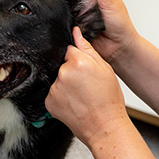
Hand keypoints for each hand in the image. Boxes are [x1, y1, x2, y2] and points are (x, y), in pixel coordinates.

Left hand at [45, 27, 128, 145]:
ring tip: (81, 95)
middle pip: (63, 64)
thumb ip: (88, 49)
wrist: (104, 126)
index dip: (79, 59)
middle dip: (72, 71)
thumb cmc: (109, 100)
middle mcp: (63, 74)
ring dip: (66, 83)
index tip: (85, 70)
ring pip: (57, 78)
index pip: (70, 50)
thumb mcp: (105, 69)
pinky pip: (53, 92)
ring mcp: (54, 89)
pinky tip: (74, 101)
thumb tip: (76, 32)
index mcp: (78, 62)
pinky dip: (61, 95)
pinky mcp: (49, 101)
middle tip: (86, 84)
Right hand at [65, 0, 139, 63]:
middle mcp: (90, 3)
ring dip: (67, 5)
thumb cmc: (120, 25)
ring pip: (68, 6)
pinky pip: (67, 20)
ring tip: (66, 4)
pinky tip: (65, 16)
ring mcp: (83, 14)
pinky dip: (65, 18)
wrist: (119, 48)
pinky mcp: (77, 26)